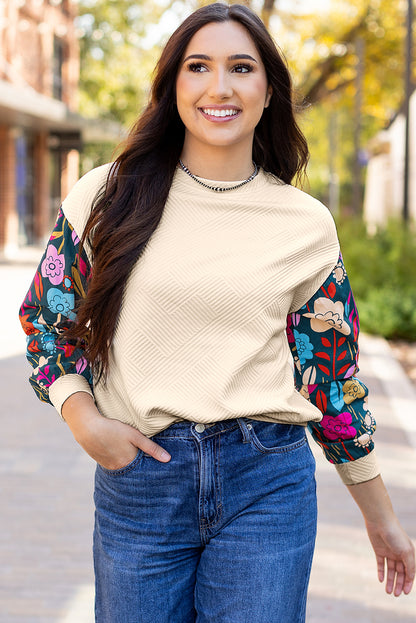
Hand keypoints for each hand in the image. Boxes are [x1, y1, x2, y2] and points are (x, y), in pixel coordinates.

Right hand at [62, 392, 170, 468]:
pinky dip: (121, 464)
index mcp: (129, 463)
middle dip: (141, 471)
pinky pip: (115, 467)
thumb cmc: (113, 430)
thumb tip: (168, 459)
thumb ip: (151, 448)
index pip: (144, 472)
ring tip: (136, 463)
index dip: (151, 471)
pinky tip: (122, 457)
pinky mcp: (102, 463)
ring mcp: (109, 467)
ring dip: (130, 467)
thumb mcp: (135, 436)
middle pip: (134, 473)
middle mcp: (119, 469)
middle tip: (148, 467)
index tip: (159, 472)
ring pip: (124, 470)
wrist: (87, 428)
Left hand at [347, 474, 414, 595]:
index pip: (409, 572)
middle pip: (400, 573)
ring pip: (390, 570)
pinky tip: (381, 580)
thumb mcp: (406, 552)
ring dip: (390, 581)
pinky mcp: (379, 551)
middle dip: (398, 584)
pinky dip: (381, 572)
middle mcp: (399, 554)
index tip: (405, 593)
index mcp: (408, 554)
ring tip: (388, 592)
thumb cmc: (395, 535)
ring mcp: (389, 552)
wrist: (380, 521)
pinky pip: (380, 564)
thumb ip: (410, 566)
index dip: (408, 583)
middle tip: (395, 595)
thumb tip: (411, 579)